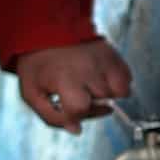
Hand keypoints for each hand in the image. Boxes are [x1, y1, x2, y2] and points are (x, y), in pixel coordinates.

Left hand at [16, 40, 131, 132]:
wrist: (48, 30)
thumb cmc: (38, 64)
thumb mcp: (32, 92)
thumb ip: (51, 116)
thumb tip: (76, 129)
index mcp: (66, 78)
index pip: (80, 109)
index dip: (74, 113)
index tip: (66, 105)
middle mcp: (89, 69)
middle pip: (103, 102)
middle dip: (91, 104)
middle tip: (77, 92)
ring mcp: (104, 60)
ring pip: (120, 92)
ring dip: (107, 94)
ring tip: (90, 85)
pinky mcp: (114, 54)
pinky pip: (128, 79)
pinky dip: (118, 83)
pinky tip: (100, 77)